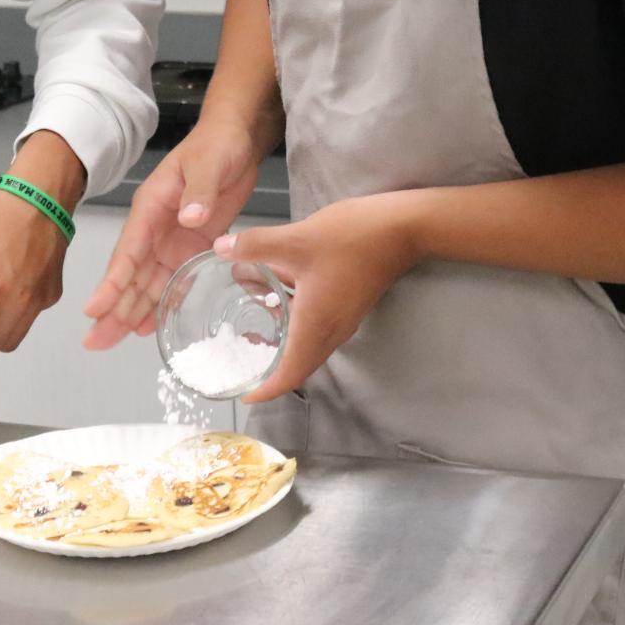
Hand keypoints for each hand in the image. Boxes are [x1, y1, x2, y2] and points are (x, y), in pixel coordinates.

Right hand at [84, 118, 260, 349]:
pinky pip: (175, 279)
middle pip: (130, 275)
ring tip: (113, 341)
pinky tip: (150, 325)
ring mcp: (173, 239)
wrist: (237, 138)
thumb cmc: (216, 144)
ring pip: (148, 282)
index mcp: (151, 208)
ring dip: (132, 311)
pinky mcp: (193, 244)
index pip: (127, 251)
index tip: (95, 309)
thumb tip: (189, 218)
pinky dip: (163, 302)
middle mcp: (156, 229)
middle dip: (112, 309)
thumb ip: (198, 191)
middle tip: (95, 342)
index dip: (112, 283)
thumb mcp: (207, 164)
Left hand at [214, 191, 422, 404]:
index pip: (290, 374)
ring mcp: (343, 317)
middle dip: (271, 370)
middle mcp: (331, 330)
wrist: (404, 229)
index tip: (246, 396)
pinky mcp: (349, 302)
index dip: (267, 390)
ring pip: (308, 343)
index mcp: (316, 325)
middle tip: (243, 363)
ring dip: (282, 343)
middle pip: (299, 364)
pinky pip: (317, 325)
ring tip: (254, 331)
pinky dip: (294, 322)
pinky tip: (279, 295)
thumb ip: (255, 245)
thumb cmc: (352, 238)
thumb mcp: (296, 239)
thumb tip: (220, 246)